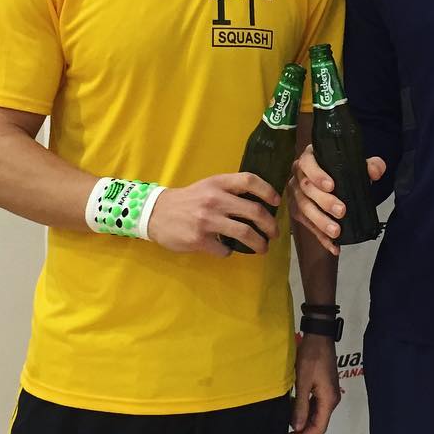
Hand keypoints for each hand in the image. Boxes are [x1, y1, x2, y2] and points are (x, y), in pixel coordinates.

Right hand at [145, 174, 280, 255]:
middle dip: (270, 225)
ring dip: (259, 243)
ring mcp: (207, 220)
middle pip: (254, 211)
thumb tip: (260, 204)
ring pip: (245, 233)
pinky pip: (224, 250)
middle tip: (274, 233)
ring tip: (263, 248)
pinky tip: (226, 250)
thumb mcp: (207, 187)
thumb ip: (229, 191)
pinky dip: (229, 252)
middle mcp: (215, 199)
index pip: (250, 180)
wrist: (156, 213)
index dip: (268, 191)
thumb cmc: (188, 200)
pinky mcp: (200, 239)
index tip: (277, 202)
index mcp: (218, 183)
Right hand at [287, 145, 385, 255]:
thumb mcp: (356, 164)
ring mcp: (296, 196)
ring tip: (336, 232)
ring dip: (320, 221)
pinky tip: (334, 246)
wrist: (335, 182)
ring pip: (304, 209)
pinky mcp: (298, 214)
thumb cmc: (342, 170)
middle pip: (306, 189)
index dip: (317, 175)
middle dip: (323, 201)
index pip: (307, 163)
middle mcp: (298, 176)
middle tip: (342, 211)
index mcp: (309, 159)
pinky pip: (308, 227)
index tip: (332, 185)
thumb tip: (375, 172)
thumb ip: (370, 165)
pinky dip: (321, 238)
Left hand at [289, 334, 341, 433]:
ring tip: (287, 417)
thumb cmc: (311, 357)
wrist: (319, 336)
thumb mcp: (302, 382)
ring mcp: (330, 393)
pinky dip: (306, 408)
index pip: (319, 427)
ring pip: (318, 414)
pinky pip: (317, 404)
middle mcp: (332, 399)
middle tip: (285, 428)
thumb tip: (297, 427)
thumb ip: (300, 406)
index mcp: (329, 400)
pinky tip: (293, 405)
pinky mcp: (326, 387)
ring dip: (304, 418)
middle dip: (303, 428)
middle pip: (319, 422)